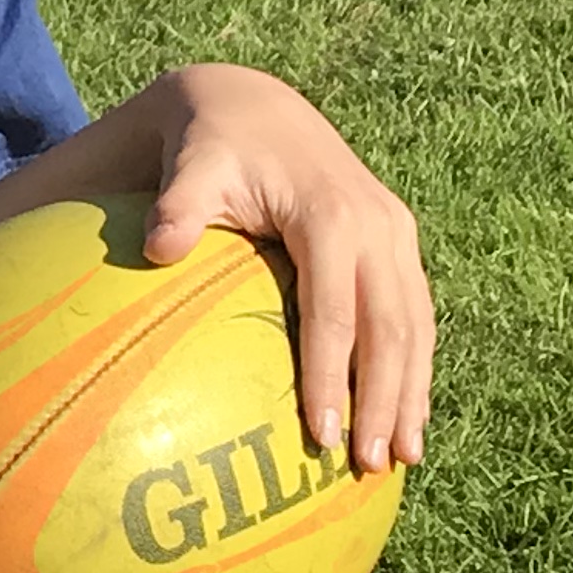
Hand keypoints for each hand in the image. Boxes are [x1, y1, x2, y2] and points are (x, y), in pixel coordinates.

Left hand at [133, 64, 432, 473]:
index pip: (334, 310)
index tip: (323, 435)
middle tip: (370, 465)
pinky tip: (405, 417)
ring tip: (402, 459)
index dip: (332, 373)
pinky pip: (415, 313)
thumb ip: (178, 207)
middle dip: (386, 399)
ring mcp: (396, 234)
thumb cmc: (213, 149)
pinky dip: (415, 368)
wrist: (257, 108)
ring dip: (412, 394)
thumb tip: (155, 249)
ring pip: (416, 326)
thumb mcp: (192, 168)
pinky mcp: (399, 242)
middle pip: (391, 327)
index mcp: (331, 216)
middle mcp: (377, 226)